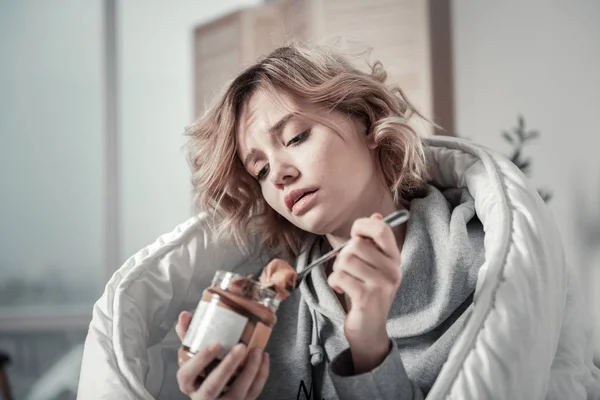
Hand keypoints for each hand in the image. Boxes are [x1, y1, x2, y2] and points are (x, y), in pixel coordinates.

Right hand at [175, 311, 269, 399]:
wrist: (213, 396)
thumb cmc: (202, 374)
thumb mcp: (192, 357)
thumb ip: (189, 337)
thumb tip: (185, 315)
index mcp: (189, 384)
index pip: (187, 375)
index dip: (201, 359)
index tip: (215, 343)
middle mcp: (202, 397)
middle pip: (213, 386)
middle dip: (228, 366)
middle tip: (240, 346)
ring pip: (236, 393)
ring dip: (249, 371)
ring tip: (257, 351)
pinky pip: (252, 393)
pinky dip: (260, 375)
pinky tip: (263, 359)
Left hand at [327, 213, 402, 372]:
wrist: (369, 330)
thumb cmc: (368, 293)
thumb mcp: (374, 266)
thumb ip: (374, 242)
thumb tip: (377, 215)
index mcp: (395, 258)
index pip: (381, 228)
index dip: (361, 226)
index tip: (355, 237)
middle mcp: (392, 270)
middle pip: (356, 245)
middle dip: (343, 255)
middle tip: (346, 268)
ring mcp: (381, 285)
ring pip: (345, 260)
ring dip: (337, 269)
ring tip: (344, 280)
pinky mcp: (367, 298)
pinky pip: (339, 276)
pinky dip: (334, 282)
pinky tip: (341, 289)